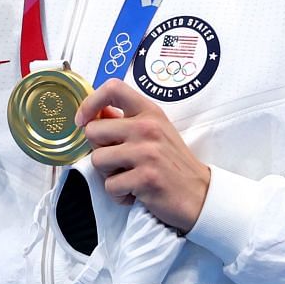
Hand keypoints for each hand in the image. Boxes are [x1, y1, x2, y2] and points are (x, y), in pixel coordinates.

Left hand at [74, 78, 210, 232]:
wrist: (200, 194)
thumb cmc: (173, 164)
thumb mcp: (155, 132)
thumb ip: (127, 120)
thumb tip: (94, 112)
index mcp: (149, 112)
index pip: (113, 88)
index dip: (90, 103)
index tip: (84, 120)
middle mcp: (148, 128)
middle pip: (93, 131)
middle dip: (99, 149)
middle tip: (118, 160)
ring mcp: (147, 152)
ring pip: (97, 160)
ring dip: (108, 174)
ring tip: (129, 177)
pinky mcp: (145, 178)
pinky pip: (110, 186)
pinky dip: (119, 195)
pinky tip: (136, 192)